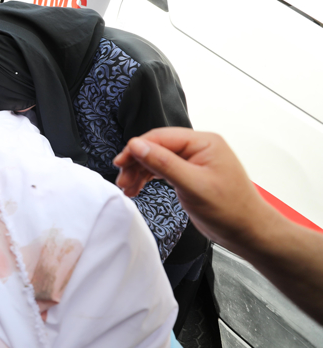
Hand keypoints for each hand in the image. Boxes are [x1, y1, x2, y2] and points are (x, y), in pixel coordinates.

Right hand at [113, 127, 270, 250]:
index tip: (120, 163)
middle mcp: (199, 148)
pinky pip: (163, 170)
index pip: (161, 137)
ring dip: (139, 172)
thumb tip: (136, 145)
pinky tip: (138, 187)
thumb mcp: (193, 186)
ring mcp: (194, 161)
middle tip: (122, 180)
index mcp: (204, 142)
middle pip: (157, 147)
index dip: (137, 148)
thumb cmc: (231, 210)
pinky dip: (148, 178)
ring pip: (157, 159)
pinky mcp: (190, 175)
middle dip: (136, 163)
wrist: (249, 233)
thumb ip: (163, 163)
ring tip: (127, 188)